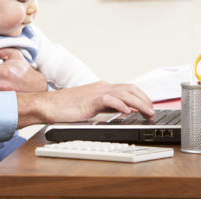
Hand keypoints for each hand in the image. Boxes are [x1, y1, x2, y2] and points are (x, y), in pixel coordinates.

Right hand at [16, 81, 154, 127]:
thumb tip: (121, 112)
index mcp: (102, 88)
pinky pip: (109, 100)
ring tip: (147, 113)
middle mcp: (101, 87)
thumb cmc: (65, 108)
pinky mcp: (90, 100)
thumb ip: (105, 107)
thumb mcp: (90, 107)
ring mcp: (96, 92)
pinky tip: (128, 112)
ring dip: (139, 103)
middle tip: (152, 112)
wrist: (48, 105)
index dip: (141, 97)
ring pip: (124, 93)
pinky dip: (121, 105)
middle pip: (130, 89)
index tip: (149, 107)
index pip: (128, 89)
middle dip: (145, 100)